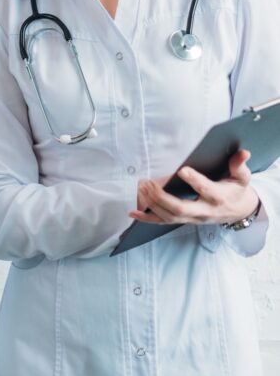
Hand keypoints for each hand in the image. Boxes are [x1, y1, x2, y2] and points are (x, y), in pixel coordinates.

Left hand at [129, 149, 258, 225]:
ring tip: (140, 187)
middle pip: (181, 209)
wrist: (238, 211)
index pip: (206, 190)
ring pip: (170, 216)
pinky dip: (147, 218)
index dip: (195, 181)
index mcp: (219, 198)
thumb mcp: (241, 177)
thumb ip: (239, 165)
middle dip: (162, 197)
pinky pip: (164, 222)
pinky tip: (133, 213)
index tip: (182, 170)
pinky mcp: (184, 221)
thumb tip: (242, 152)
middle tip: (147, 183)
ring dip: (152, 204)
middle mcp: (204, 211)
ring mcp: (193, 219)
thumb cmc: (236, 190)